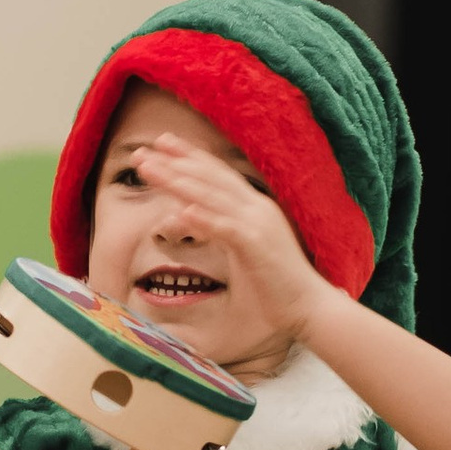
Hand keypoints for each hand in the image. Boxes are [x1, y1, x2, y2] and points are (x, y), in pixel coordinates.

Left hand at [122, 136, 325, 341]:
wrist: (308, 307)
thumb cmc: (276, 284)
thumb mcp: (243, 247)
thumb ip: (219, 228)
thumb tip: (188, 213)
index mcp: (254, 206)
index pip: (218, 173)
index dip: (189, 156)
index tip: (161, 142)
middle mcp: (256, 208)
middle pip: (210, 177)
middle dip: (174, 161)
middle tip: (142, 150)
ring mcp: (258, 224)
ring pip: (213, 196)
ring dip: (178, 181)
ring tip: (150, 171)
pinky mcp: (257, 246)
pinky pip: (226, 228)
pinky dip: (204, 218)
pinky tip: (181, 210)